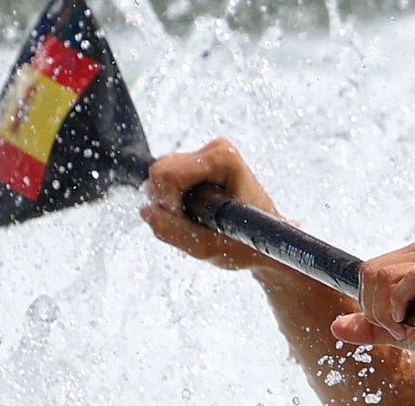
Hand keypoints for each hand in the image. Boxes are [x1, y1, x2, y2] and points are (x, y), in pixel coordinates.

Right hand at [141, 138, 283, 271]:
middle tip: (193, 224)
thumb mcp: (209, 247)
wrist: (269, 243)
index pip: (168, 174)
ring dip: (170, 204)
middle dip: (166, 202)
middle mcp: (216, 149)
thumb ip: (173, 232)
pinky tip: (196, 214)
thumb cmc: (248, 244)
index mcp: (224, 158)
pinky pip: (165, 181)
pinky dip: (172, 201)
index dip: (168, 204)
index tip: (190, 223)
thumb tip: (146, 212)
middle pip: (159, 170)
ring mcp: (207, 154)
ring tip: (198, 220)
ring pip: (159, 175)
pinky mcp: (199, 164)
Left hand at [333, 240, 414, 347]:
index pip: (369, 269)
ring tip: (405, 330)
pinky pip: (406, 280)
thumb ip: (370, 327)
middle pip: (370, 272)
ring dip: (384, 313)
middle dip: (372, 309)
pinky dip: (399, 307)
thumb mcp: (400, 332)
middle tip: (395, 330)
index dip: (366, 300)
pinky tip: (412, 324)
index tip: (382, 323)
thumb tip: (335, 327)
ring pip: (382, 276)